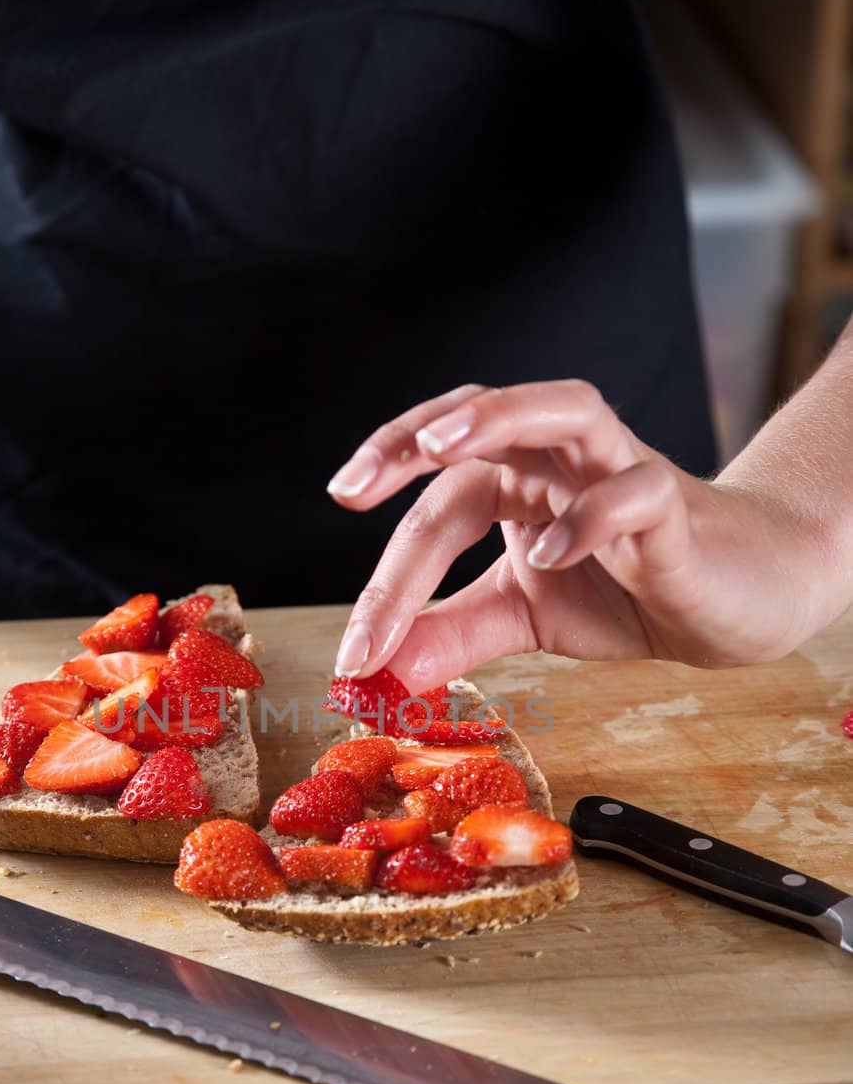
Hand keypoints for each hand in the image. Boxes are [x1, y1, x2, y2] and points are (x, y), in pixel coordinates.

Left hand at [327, 378, 841, 686]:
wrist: (732, 604)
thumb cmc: (625, 592)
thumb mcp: (522, 618)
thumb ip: (454, 634)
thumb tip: (377, 674)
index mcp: (512, 481)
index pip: (436, 505)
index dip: (387, 574)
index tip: (353, 650)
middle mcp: (556, 459)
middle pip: (473, 442)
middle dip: (405, 462)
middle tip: (350, 491)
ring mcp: (616, 471)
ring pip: (558, 409)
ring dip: (493, 418)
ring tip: (436, 449)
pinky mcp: (673, 505)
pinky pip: (632, 491)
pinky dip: (588, 516)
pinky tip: (549, 554)